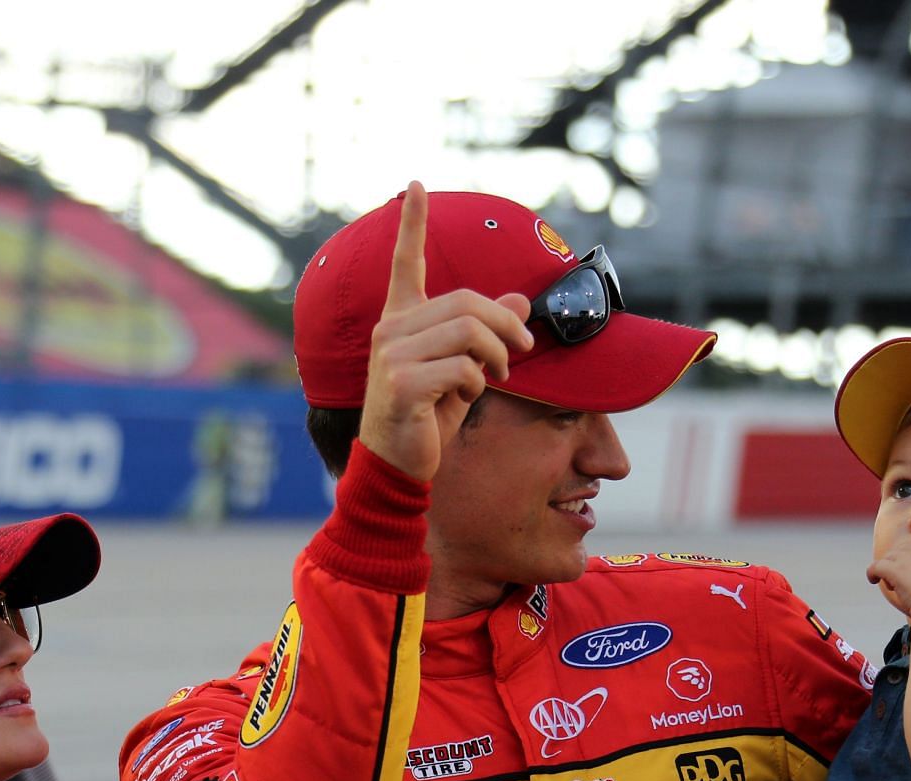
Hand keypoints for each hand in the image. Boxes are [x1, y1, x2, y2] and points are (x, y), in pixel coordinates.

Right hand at [357, 182, 534, 481]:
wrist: (397, 465)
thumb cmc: (427, 417)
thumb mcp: (462, 370)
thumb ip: (485, 335)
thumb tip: (520, 302)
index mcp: (399, 321)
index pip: (404, 263)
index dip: (412, 224)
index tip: (417, 185)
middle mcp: (389, 331)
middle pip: (466, 302)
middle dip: (505, 327)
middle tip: (521, 353)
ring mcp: (390, 356)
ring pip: (468, 332)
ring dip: (496, 357)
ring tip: (495, 379)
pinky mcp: (402, 383)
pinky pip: (463, 368)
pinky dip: (476, 385)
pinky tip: (464, 399)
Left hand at [866, 533, 910, 619]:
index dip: (910, 556)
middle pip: (901, 548)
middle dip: (899, 563)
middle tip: (903, 582)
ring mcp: (909, 556)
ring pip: (889, 557)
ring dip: (889, 571)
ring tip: (895, 587)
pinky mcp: (895, 568)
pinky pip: (876, 565)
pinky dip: (872, 572)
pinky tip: (873, 580)